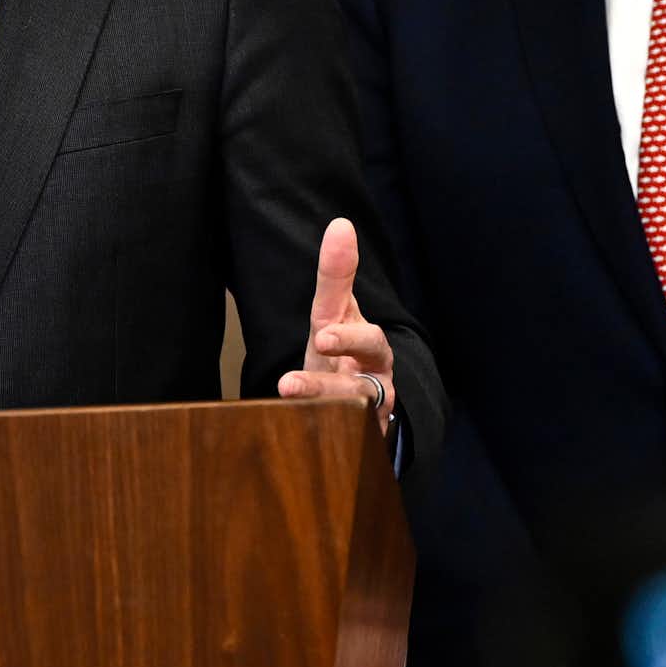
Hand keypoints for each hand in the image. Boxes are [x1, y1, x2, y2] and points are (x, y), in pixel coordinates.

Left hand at [278, 216, 395, 434]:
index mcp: (367, 343)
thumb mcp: (333, 316)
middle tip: (306, 379)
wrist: (361, 404)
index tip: (322, 337)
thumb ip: (335, 277)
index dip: (346, 336)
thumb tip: (341, 225)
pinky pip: (350, 441)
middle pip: (363, 387)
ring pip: (355, 412)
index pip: (360, 333)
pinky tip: (298, 431)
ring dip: (323, 404)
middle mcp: (376, 377)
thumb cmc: (342, 353)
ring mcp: (372, 411)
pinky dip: (327, 435)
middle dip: (334, 379)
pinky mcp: (363, 439)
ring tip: (289, 395)